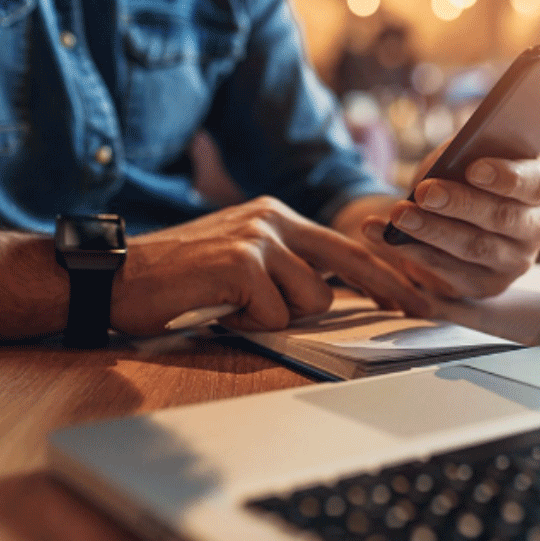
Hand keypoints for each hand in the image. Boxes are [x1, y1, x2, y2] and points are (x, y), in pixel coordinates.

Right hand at [111, 196, 428, 334]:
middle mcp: (272, 219)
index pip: (346, 245)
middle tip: (423, 311)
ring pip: (312, 299)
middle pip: (350, 261)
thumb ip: (284, 267)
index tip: (419, 292)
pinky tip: (219, 310)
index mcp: (276, 216)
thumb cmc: (179, 280)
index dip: (387, 271)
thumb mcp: (241, 262)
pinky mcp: (240, 262)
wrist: (116, 277)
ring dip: (280, 316)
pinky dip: (249, 324)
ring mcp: (257, 237)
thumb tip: (330, 294)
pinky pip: (275, 314)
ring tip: (238, 307)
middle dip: (391, 289)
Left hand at [359, 149, 539, 298]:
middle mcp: (536, 229)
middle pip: (501, 217)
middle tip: (425, 192)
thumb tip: (446, 161)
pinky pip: (449, 271)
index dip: (506, 177)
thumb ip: (463, 154)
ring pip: (474, 247)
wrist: (457, 219)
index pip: (534, 184)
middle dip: (460, 204)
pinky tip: (386, 236)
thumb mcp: (466, 158)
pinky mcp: (486, 285)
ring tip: (399, 214)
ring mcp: (514, 262)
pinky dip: (413, 252)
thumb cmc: (465, 178)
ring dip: (432, 230)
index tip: (473, 169)